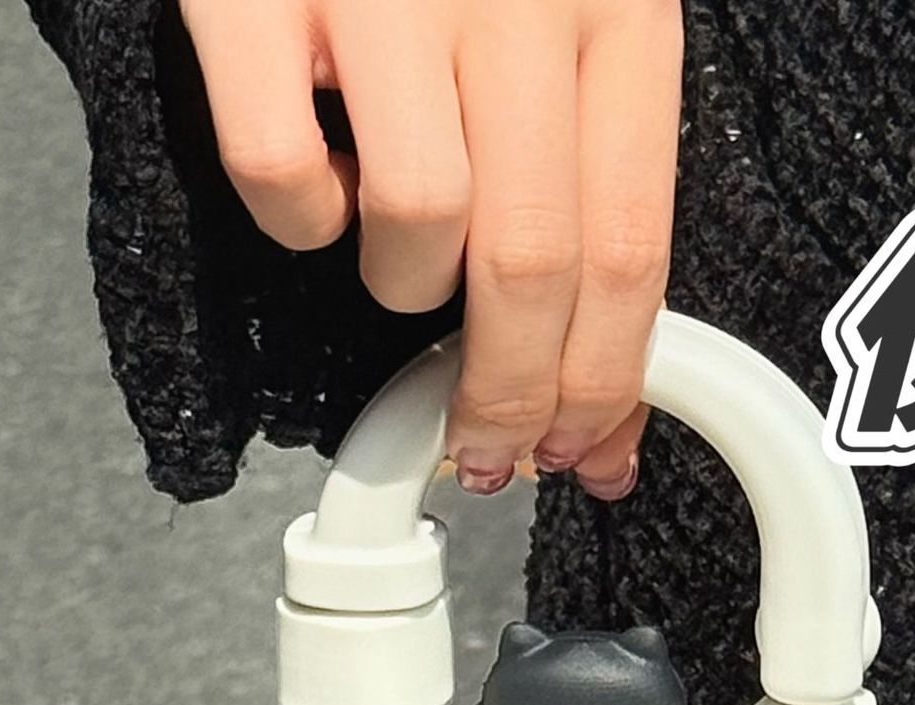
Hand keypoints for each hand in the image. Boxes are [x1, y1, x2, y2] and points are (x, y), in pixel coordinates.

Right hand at [179, 0, 682, 500]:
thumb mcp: (571, 21)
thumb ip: (593, 189)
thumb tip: (606, 406)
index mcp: (619, 10)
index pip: (632, 248)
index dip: (607, 380)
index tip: (584, 450)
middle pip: (533, 267)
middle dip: (509, 392)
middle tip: (482, 447)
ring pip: (420, 227)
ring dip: (402, 283)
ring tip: (391, 251)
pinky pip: (282, 171)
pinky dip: (297, 216)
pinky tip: (314, 182)